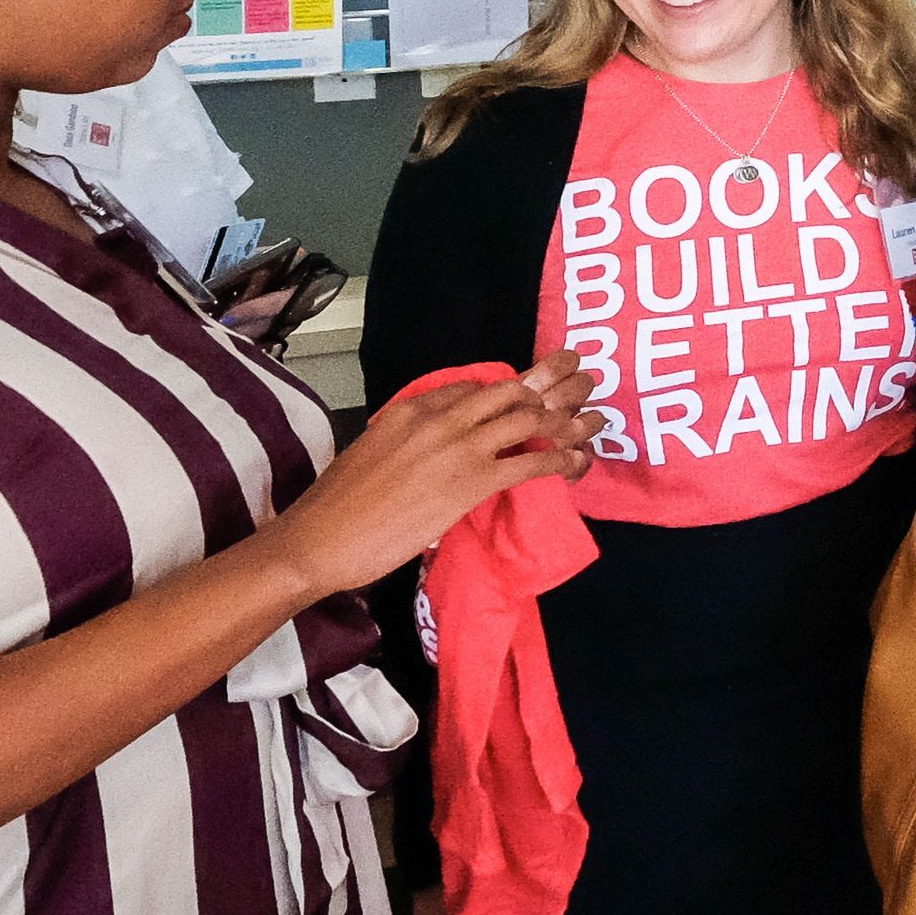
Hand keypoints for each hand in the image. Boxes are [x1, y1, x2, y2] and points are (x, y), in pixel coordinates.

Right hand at [262, 360, 596, 598]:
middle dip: (552, 380)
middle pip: (509, 389)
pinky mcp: (471, 482)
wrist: (322, 538)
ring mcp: (458, 447)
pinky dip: (562, 460)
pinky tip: (578, 463)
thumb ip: (407, 443)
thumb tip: (430, 455)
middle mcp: (439, 418)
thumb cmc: (339, 506)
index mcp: (411, 408)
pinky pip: (531, 462)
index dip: (509, 390)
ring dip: (567, 417)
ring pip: (528, 418)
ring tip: (593, 417)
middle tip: (582, 377)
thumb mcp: (373, 453)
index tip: (532, 393)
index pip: (473, 387)